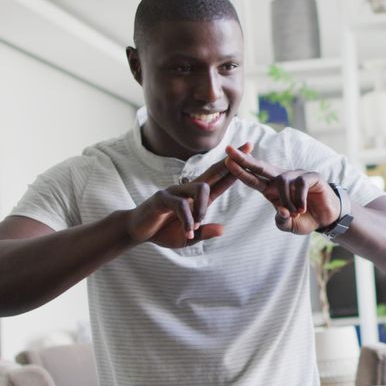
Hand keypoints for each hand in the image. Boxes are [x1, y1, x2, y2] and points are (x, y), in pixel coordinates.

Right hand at [127, 143, 251, 247]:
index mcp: (197, 198)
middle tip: (246, 148)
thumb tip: (223, 230)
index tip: (249, 153)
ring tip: (198, 225)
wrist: (137, 231)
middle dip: (231, 162)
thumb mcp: (188, 237)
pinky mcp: (162, 198)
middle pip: (213, 172)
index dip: (234, 169)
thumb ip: (203, 233)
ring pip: (200, 189)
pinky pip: (180, 205)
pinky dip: (187, 220)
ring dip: (203, 208)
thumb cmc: (163, 231)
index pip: (220, 180)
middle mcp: (187, 189)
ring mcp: (174, 191)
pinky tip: (188, 231)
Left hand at [224, 145, 339, 234]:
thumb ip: (281, 220)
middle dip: (244, 159)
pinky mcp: (311, 176)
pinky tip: (303, 209)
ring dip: (287, 201)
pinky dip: (299, 199)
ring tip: (295, 213)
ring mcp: (296, 175)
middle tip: (228, 150)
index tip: (225, 160)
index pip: (252, 178)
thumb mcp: (289, 225)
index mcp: (272, 189)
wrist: (327, 218)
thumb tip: (280, 210)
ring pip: (282, 182)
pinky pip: (300, 184)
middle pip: (260, 166)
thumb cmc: (305, 219)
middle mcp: (282, 179)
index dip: (239, 170)